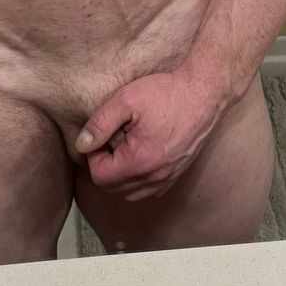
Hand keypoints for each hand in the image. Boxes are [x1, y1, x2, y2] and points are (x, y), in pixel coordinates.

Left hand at [75, 67, 226, 200]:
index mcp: (139, 162)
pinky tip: (140, 154)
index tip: (101, 136)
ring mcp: (168, 178)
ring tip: (125, 146)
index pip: (100, 177)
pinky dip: (138, 179)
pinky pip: (149, 189)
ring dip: (120, 175)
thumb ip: (100, 124)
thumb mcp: (125, 100)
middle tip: (111, 140)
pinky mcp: (177, 174)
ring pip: (131, 193)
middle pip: (113, 188)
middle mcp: (155, 177)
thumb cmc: (166, 93)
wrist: (203, 92)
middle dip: (105, 167)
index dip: (93, 156)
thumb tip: (82, 145)